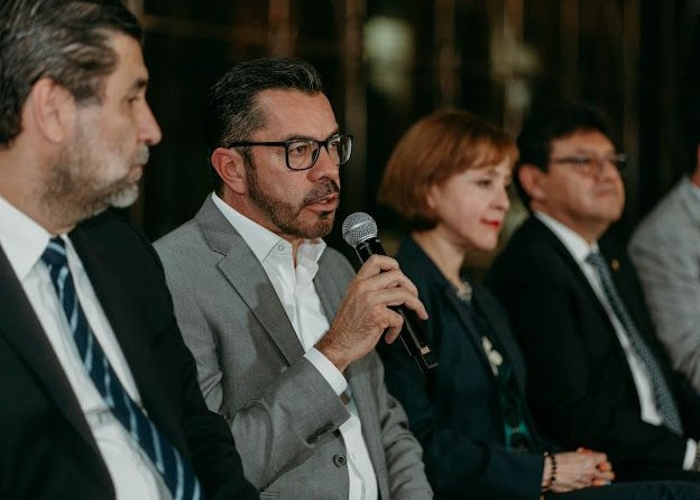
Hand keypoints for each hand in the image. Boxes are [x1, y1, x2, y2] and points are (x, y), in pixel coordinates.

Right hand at [316, 255, 427, 371]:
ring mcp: (371, 301)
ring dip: (416, 305)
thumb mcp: (354, 300)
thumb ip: (369, 290)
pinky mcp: (378, 316)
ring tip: (416, 313)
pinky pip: (399, 318)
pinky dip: (398, 329)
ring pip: (404, 294)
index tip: (400, 274)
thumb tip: (393, 287)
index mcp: (358, 283)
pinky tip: (390, 335)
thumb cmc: (346, 327)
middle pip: (397, 276)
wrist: (338, 345)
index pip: (376, 260)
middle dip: (411, 288)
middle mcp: (364, 288)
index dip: (392, 264)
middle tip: (414, 298)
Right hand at [543, 450, 613, 492]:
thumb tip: (587, 455)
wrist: (549, 471)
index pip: (604, 458)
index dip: (599, 457)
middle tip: (600, 468)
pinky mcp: (582, 489)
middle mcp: (591, 472)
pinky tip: (580, 479)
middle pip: (609, 473)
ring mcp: (587, 482)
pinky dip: (588, 483)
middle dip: (606, 470)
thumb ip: (583, 455)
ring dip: (598, 478)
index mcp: (589, 460)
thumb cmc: (557, 460)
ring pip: (602, 482)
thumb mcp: (573, 453)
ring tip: (591, 475)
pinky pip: (590, 486)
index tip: (594, 457)